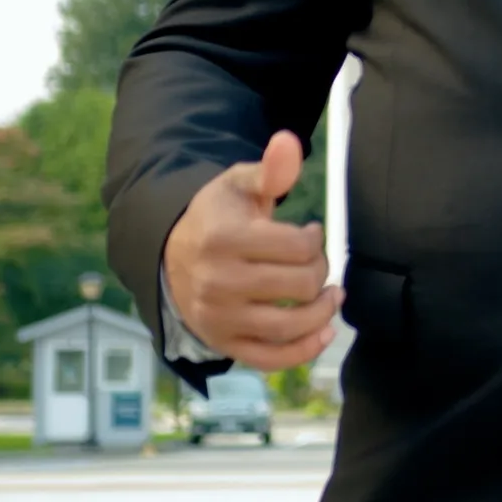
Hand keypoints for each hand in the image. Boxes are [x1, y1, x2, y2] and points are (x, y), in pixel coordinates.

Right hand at [162, 131, 341, 370]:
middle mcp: (218, 282)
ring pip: (291, 326)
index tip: (308, 233)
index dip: (314, 239)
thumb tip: (289, 142)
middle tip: (313, 261)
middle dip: (319, 270)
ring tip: (329, 295)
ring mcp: (219, 318)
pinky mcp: (223, 343)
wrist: (172, 253)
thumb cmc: (217, 216)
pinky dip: (304, 350)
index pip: (296, 247)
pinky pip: (271, 359)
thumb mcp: (239, 184)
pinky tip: (324, 332)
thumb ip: (271, 169)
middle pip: (300, 285)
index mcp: (224, 239)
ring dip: (323, 311)